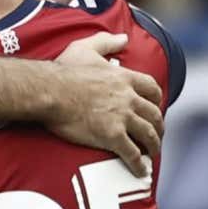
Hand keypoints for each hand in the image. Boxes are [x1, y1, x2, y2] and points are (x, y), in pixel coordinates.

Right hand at [46, 32, 164, 176]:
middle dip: (158, 126)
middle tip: (155, 135)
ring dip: (153, 146)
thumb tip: (123, 37)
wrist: (49, 92)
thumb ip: (106, 41)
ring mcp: (122, 118)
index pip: (151, 88)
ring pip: (147, 135)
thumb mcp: (84, 48)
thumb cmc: (63, 70)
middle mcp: (129, 98)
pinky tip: (141, 171)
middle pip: (154, 114)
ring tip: (151, 155)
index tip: (155, 107)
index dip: (156, 100)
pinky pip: (132, 153)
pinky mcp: (112, 136)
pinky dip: (139, 164)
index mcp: (124, 78)